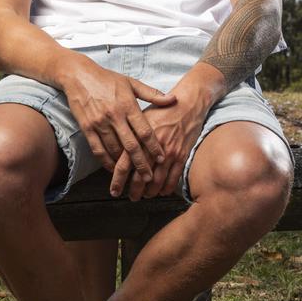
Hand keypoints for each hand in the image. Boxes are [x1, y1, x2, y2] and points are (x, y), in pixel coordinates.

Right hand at [59, 54, 175, 182]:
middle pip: (130, 145)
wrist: (78, 75)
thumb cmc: (108, 79)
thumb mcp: (131, 83)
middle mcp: (114, 115)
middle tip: (149, 177)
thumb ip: (152, 94)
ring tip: (133, 176)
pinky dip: (106, 162)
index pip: (144, 130)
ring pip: (114, 150)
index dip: (154, 146)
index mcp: (128, 104)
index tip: (162, 157)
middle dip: (141, 163)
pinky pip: (97, 150)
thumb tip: (173, 99)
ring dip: (124, 165)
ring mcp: (99, 123)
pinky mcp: (86, 128)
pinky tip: (113, 168)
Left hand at [110, 73, 213, 199]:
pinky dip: (166, 188)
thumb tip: (118, 151)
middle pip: (140, 177)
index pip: (124, 164)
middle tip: (131, 197)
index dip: (118, 180)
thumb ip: (130, 135)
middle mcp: (153, 147)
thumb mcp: (142, 117)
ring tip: (146, 195)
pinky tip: (162, 191)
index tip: (114, 190)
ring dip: (150, 192)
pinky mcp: (182, 155)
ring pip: (157, 181)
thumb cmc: (163, 109)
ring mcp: (169, 152)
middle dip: (134, 191)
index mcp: (139, 137)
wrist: (188, 103)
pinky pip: (173, 178)